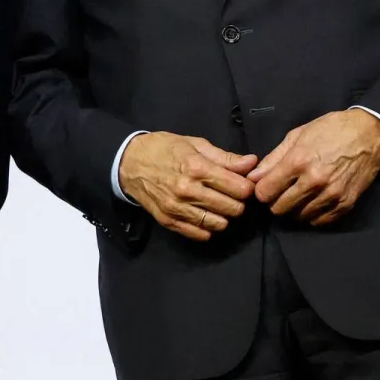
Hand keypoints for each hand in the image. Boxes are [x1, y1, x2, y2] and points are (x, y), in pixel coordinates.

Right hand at [118, 132, 258, 241]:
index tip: (242, 184)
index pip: (240, 189)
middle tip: (230, 195)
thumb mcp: (194, 144)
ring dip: (223, 216)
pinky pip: (200, 234)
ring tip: (217, 205)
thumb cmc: (163, 149)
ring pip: (219, 224)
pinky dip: (208, 228)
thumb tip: (252, 163)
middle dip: (238, 202)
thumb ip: (224, 157)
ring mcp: (177, 209)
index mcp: (196, 168)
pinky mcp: (169, 221)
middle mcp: (188, 191)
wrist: (128, 163)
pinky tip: (205, 215)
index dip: (247, 187)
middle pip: (233, 208)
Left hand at [248, 110, 379, 224]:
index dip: (261, 191)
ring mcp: (331, 194)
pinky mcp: (346, 203)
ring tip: (297, 197)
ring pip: (299, 217)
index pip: (266, 192)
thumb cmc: (330, 130)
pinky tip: (312, 203)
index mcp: (298, 162)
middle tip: (280, 193)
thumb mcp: (296, 136)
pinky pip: (321, 221)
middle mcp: (314, 181)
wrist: (369, 134)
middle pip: (280, 208)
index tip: (265, 187)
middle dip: (275, 202)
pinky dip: (313, 215)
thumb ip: (273, 159)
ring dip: (294, 209)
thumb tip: (253, 177)